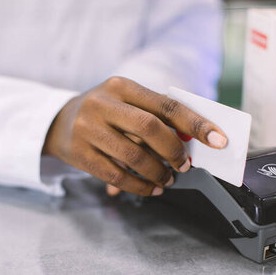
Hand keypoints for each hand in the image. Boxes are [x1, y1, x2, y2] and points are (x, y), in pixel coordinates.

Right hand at [43, 77, 226, 196]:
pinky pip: (117, 176)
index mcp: (120, 86)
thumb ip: (155, 115)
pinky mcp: (80, 154)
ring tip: (167, 179)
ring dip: (158, 172)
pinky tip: (150, 188)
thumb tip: (191, 139)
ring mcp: (87, 129)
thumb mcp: (125, 102)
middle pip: (150, 129)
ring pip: (134, 156)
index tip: (218, 139)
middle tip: (185, 165)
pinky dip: (139, 186)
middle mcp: (102, 104)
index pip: (166, 104)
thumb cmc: (104, 112)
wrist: (57, 122)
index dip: (196, 123)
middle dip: (175, 151)